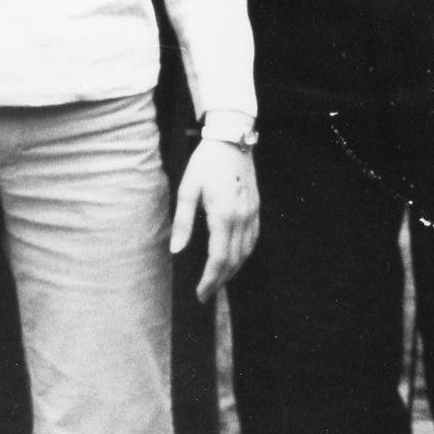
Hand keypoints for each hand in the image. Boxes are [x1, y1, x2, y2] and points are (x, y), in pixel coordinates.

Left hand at [173, 138, 259, 301]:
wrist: (231, 139)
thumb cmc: (206, 163)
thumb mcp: (188, 189)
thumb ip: (183, 221)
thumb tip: (177, 251)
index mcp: (222, 215)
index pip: (219, 258)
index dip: (210, 279)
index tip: (200, 293)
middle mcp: (241, 217)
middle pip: (234, 260)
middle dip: (220, 280)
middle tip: (206, 294)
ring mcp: (251, 213)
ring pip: (246, 252)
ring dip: (233, 270)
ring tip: (218, 281)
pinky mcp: (256, 208)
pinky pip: (253, 239)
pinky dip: (244, 255)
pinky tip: (235, 259)